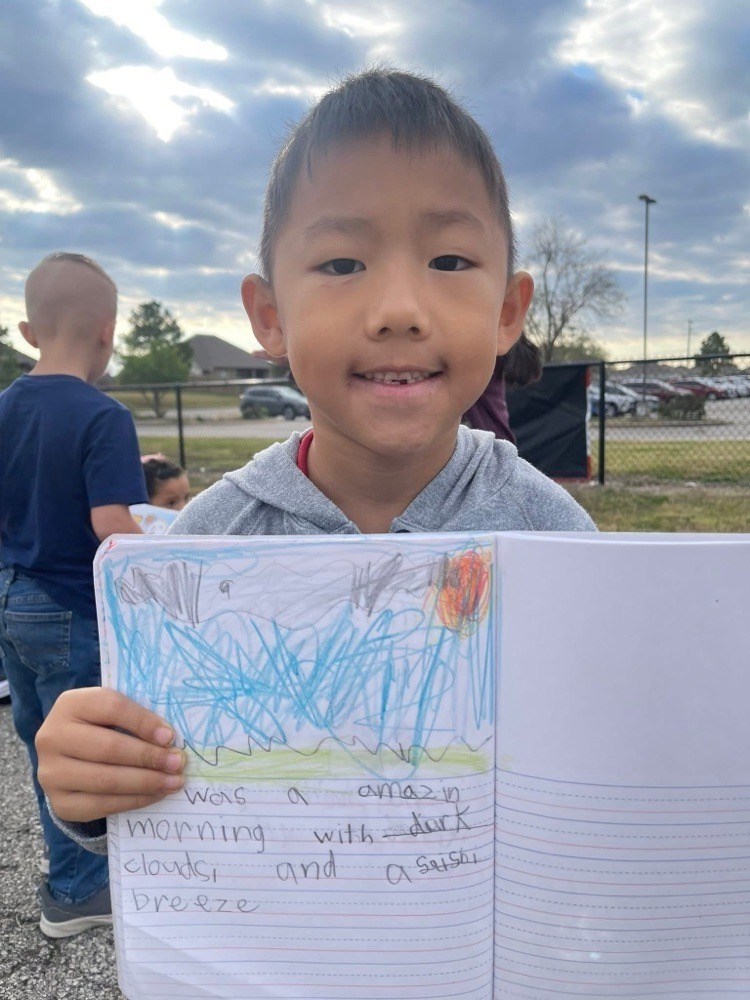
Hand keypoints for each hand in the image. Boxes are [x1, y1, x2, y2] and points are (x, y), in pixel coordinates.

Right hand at [36, 688, 184, 821]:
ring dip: (146, 782)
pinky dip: (133, 800)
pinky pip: (101, 805)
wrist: (69, 758)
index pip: (111, 708)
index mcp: (70, 705)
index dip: (143, 722)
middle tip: (177, 762)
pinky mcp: (59, 802)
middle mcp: (52, 737)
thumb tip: (169, 741)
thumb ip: (136, 718)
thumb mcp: (112, 712)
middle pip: (108, 747)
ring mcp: (51, 773)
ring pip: (105, 779)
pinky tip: (155, 794)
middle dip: (148, 757)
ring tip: (173, 781)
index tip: (170, 736)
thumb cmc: (101, 727)